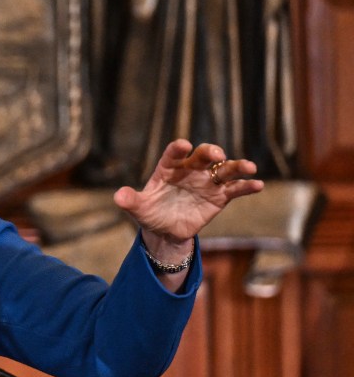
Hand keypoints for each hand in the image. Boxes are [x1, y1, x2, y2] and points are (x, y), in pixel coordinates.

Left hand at [113, 139, 263, 248]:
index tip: (182, 145)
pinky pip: (235, 189)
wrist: (165, 231)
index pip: (173, 154)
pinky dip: (247, 186)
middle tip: (216, 154)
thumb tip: (118, 197)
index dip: (177, 149)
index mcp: (169, 168)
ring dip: (237, 166)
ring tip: (249, 167)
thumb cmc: (151, 213)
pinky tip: (258, 184)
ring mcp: (207, 182)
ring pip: (224, 169)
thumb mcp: (138, 209)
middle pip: (203, 156)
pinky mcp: (219, 197)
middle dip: (210, 152)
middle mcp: (190, 170)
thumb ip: (130, 200)